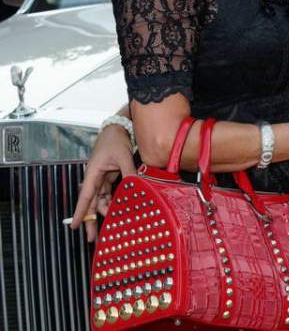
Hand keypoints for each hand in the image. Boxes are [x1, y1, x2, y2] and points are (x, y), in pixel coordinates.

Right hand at [71, 124, 136, 241]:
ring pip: (102, 200)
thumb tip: (136, 186)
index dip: (80, 212)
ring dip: (106, 212)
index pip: (85, 197)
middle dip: (91, 221)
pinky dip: (115, 201)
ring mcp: (102, 179)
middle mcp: (95, 179)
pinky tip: (120, 210)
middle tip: (93, 238)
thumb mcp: (122, 156)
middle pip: (92, 203)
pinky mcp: (110, 177)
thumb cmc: (115, 140)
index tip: (74, 226)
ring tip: (112, 227)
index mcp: (93, 173)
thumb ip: (128, 171)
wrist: (118, 128)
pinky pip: (111, 193)